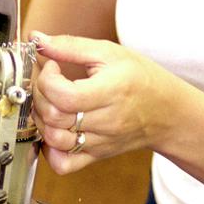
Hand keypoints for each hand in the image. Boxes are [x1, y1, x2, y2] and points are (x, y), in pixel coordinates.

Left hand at [29, 31, 175, 174]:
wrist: (167, 111)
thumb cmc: (141, 78)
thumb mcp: (109, 52)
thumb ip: (69, 45)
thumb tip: (36, 38)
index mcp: (110, 91)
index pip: (64, 96)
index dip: (47, 79)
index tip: (52, 66)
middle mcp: (106, 121)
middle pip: (54, 117)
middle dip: (40, 96)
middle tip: (49, 82)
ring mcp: (100, 142)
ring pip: (54, 140)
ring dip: (42, 119)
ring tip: (51, 103)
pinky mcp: (96, 155)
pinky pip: (64, 164)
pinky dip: (50, 149)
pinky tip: (54, 129)